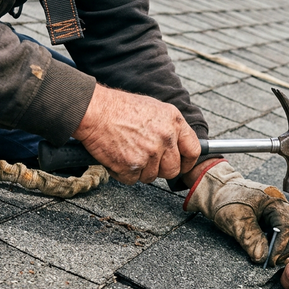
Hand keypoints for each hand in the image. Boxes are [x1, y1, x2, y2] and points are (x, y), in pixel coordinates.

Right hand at [73, 84, 199, 184]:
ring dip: (140, 170)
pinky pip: (133, 180)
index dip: (187, 162)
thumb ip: (171, 128)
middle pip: (173, 169)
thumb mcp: (155, 109)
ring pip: (152, 176)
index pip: (194, 151)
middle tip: (146, 159)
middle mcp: (166, 138)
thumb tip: (180, 146)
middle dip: (160, 169)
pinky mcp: (133, 166)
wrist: (95, 110)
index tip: (181, 165)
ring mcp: (150, 153)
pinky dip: (123, 173)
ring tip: (128, 151)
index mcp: (175, 122)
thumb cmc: (121, 108)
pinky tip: (118, 156)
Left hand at [184, 161, 288, 264]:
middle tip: (275, 262)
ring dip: (285, 246)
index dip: (281, 245)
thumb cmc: (226, 200)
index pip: (286, 226)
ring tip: (273, 258)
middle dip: (287, 247)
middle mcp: (281, 204)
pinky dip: (279, 242)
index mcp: (274, 200)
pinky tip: (269, 251)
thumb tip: (262, 257)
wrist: (217, 192)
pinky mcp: (273, 217)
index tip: (271, 260)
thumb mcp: (236, 220)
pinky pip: (283, 231)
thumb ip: (250, 238)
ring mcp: (278, 210)